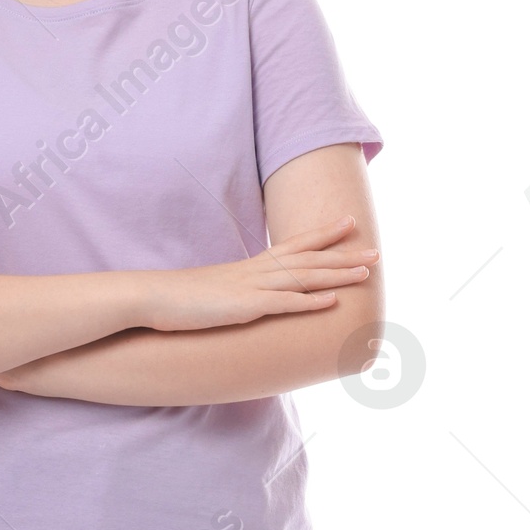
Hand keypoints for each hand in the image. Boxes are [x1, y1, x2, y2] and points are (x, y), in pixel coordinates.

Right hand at [133, 216, 375, 332]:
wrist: (153, 298)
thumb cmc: (181, 299)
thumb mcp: (216, 291)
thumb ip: (237, 292)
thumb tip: (248, 297)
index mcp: (251, 266)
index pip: (295, 245)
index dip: (323, 234)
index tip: (349, 222)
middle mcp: (257, 271)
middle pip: (309, 258)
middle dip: (344, 254)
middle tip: (376, 250)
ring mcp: (252, 287)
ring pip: (304, 277)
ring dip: (337, 274)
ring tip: (366, 271)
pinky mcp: (244, 307)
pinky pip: (283, 303)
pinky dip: (309, 301)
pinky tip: (331, 301)